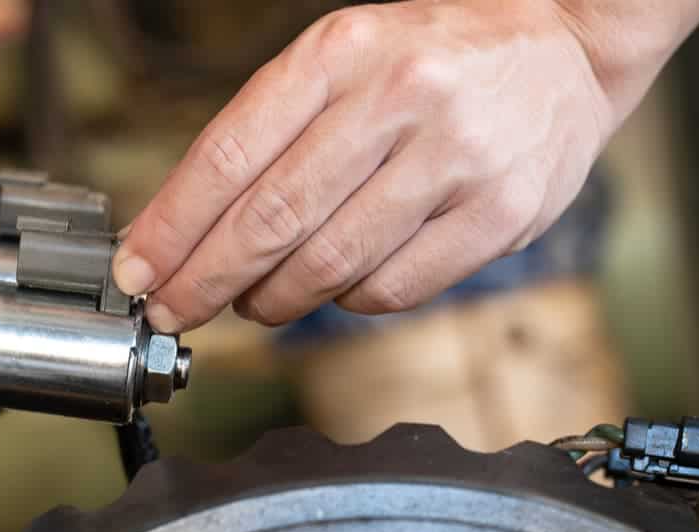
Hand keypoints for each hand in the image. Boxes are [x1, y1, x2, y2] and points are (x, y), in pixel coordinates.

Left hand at [111, 0, 698, 331]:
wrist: (561, 52)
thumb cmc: (430, 60)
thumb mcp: (342, 60)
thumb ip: (269, 133)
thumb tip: (189, 229)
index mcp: (341, 51)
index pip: (229, 154)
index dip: (173, 227)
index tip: (137, 274)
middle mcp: (399, 97)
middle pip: (272, 219)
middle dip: (207, 281)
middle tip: (173, 313)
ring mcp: (456, 157)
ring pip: (330, 263)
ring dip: (273, 299)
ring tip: (253, 304)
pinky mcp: (500, 214)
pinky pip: (394, 288)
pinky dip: (348, 303)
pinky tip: (334, 291)